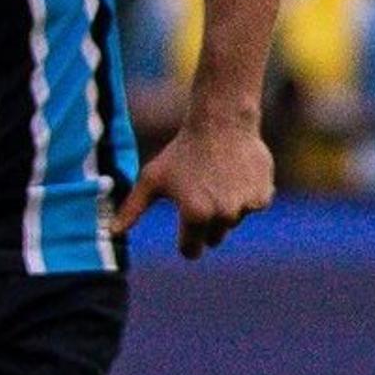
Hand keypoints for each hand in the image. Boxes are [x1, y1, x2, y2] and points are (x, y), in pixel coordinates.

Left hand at [114, 114, 272, 258]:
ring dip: (226, 209)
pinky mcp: (263, 197)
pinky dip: (245, 197)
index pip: (190, 249)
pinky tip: (235, 176)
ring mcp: (245, 206)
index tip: (185, 237)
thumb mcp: (151, 180)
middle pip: (213, 238)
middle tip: (199, 196)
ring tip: (216, 181)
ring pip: (233, 222)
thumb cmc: (180, 152)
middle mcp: (222, 214)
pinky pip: (251, 208)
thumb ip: (131, 210)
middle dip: (205, 224)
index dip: (186, 244)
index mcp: (194, 215)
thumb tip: (111, 233)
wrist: (221, 124)